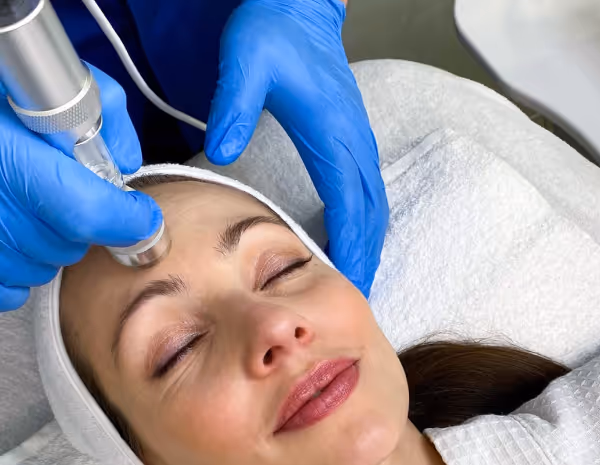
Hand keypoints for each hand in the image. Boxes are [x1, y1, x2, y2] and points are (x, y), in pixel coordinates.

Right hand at [0, 65, 161, 311]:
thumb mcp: (47, 83)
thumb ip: (100, 114)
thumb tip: (126, 161)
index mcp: (11, 159)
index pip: (89, 214)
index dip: (128, 221)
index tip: (142, 217)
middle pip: (70, 244)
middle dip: (80, 222)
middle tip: (61, 188)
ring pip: (45, 268)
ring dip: (48, 242)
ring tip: (25, 200)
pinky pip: (12, 289)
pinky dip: (18, 266)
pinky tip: (8, 227)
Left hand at [205, 0, 388, 297]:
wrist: (299, 5)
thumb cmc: (275, 30)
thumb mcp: (245, 60)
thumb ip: (234, 104)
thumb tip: (223, 149)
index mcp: (333, 136)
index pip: (349, 207)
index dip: (350, 250)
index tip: (347, 285)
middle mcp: (353, 144)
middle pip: (371, 217)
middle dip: (366, 260)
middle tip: (356, 300)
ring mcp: (357, 143)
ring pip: (375, 208)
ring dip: (369, 246)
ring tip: (356, 280)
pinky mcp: (352, 142)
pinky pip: (368, 194)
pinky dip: (365, 225)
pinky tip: (350, 241)